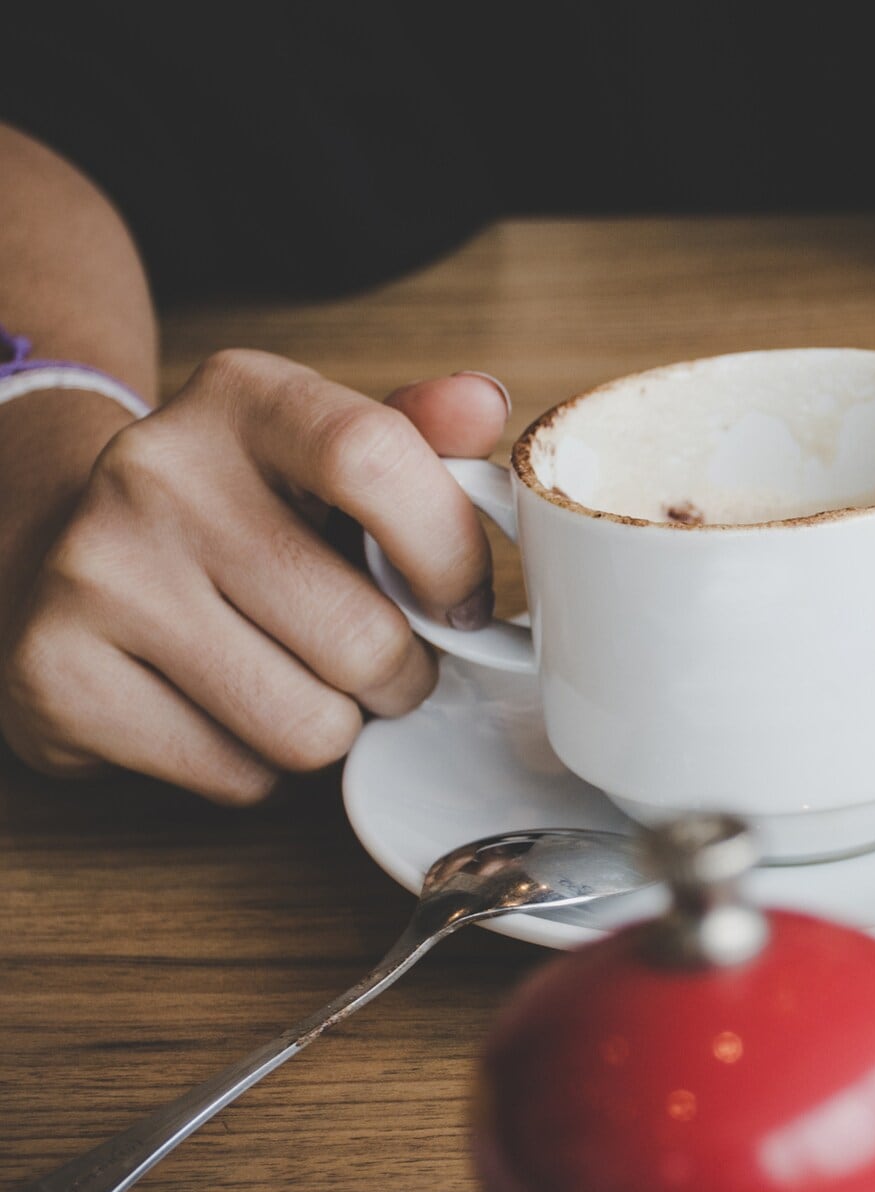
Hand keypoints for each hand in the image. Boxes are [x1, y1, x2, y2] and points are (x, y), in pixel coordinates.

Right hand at [0, 350, 509, 803]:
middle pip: (362, 637)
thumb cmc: (241, 517)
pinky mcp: (58, 676)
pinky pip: (238, 775)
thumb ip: (416, 439)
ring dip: (335, 727)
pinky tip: (226, 711)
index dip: (450, 554)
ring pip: (310, 726)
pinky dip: (259, 767)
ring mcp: (96, 575)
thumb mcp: (324, 457)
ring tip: (302, 681)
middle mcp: (154, 473)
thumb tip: (481, 406)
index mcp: (242, 399)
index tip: (463, 603)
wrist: (65, 558)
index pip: (374, 458)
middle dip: (402, 675)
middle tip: (377, 659)